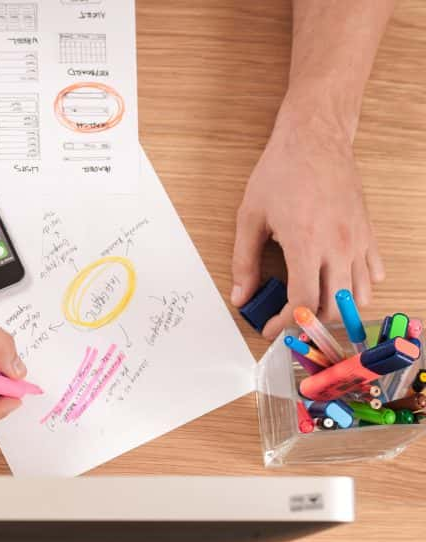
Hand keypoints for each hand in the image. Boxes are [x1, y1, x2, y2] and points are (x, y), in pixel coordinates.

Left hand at [231, 105, 384, 338]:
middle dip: (309, 323)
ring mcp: (357, 241)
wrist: (315, 139)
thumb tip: (241, 296)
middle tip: (288, 320)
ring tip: (311, 305)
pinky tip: (336, 282)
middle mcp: (338, 247)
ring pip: (358, 296)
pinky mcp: (368, 233)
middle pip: (333, 308)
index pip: (303, 303)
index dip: (285, 324)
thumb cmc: (281, 172)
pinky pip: (373, 273)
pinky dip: (358, 288)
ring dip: (336, 309)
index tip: (270, 328)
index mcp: (306, 244)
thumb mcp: (250, 217)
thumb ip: (244, 262)